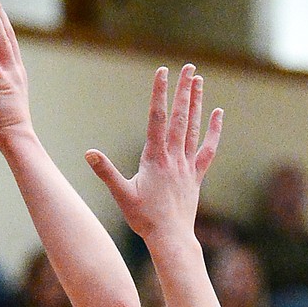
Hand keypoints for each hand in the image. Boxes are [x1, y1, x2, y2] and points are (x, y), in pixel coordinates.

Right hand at [86, 65, 222, 246]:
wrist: (171, 238)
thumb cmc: (144, 219)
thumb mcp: (121, 195)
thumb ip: (106, 172)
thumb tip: (89, 153)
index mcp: (155, 158)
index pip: (158, 118)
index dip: (159, 93)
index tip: (162, 71)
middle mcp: (174, 158)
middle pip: (180, 118)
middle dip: (184, 91)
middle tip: (190, 68)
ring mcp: (187, 166)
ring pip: (194, 128)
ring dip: (197, 103)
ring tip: (199, 81)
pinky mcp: (195, 176)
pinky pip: (207, 150)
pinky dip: (213, 131)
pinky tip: (218, 113)